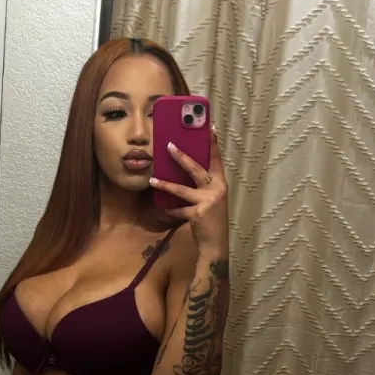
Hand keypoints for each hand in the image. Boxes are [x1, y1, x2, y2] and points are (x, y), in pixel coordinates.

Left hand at [150, 127, 227, 249]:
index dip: (213, 145)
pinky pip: (178, 209)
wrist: (216, 245)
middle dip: (181, 157)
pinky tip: (165, 208)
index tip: (210, 129)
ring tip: (152, 180)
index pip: (216, 160)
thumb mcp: (213, 201)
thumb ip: (204, 188)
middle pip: (195, 169)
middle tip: (169, 145)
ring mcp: (207, 201)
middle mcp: (216, 190)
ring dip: (165, 184)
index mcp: (221, 184)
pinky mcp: (197, 214)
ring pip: (181, 189)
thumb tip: (185, 174)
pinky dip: (171, 209)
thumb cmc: (212, 221)